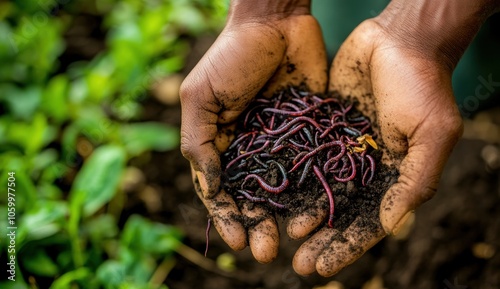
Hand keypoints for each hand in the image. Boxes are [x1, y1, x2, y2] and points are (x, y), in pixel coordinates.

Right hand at [180, 0, 326, 262]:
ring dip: (285, 218)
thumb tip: (209, 189)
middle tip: (266, 252)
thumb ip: (198, 143)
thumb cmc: (231, 57)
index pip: (221, 191)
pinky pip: (311, 167)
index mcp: (221, 144)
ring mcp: (282, 144)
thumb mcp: (201, 98)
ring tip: (292, 242)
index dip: (227, 218)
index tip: (237, 241)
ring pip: (284, 190)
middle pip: (254, 198)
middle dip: (258, 226)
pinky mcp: (310, 133)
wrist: (277, 21)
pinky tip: (317, 213)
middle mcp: (252, 150)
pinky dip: (313, 191)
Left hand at [292, 7, 474, 274]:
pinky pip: (302, 159)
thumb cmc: (422, 88)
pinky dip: (290, 179)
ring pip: (317, 190)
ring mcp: (340, 150)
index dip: (345, 247)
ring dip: (301, 215)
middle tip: (297, 265)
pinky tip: (274, 196)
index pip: (367, 223)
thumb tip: (388, 226)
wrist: (398, 41)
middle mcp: (364, 169)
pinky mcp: (321, 130)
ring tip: (282, 235)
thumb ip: (412, 182)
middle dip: (319, 240)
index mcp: (392, 178)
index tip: (321, 268)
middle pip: (338, 213)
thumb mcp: (431, 136)